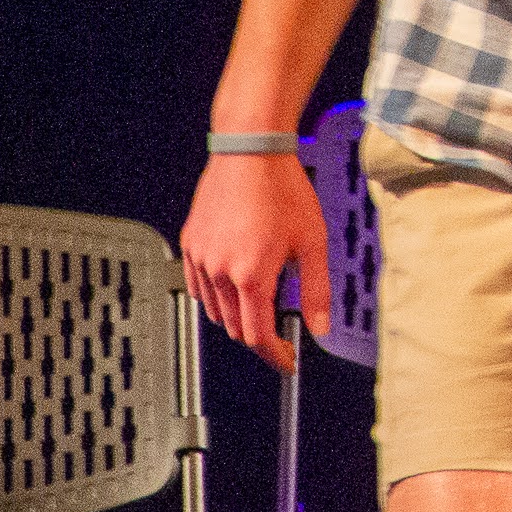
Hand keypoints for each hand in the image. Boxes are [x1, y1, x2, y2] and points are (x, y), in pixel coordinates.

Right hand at [182, 150, 331, 370]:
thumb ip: (317, 290)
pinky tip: (232, 289)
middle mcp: (220, 270)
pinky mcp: (190, 244)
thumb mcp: (312, 241)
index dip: (274, 354)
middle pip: (235, 326)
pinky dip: (215, 297)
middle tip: (279, 335)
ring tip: (259, 307)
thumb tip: (321, 327)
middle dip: (258, 336)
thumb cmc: (283, 189)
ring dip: (236, 317)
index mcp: (251, 274)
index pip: (257, 334)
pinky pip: (198, 286)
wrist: (251, 151)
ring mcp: (201, 257)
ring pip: (214, 309)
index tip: (286, 361)